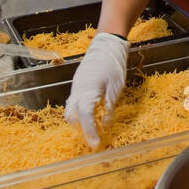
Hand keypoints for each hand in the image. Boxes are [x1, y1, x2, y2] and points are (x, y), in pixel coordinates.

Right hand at [63, 33, 128, 148]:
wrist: (106, 45)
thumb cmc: (113, 65)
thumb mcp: (116, 88)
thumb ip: (109, 107)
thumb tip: (105, 125)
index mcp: (88, 91)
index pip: (86, 117)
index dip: (90, 132)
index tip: (95, 144)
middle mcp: (78, 90)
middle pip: (72, 116)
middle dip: (80, 130)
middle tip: (92, 140)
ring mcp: (76, 87)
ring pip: (72, 109)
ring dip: (79, 121)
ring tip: (92, 131)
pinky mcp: (78, 84)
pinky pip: (75, 102)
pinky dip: (80, 112)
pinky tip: (90, 116)